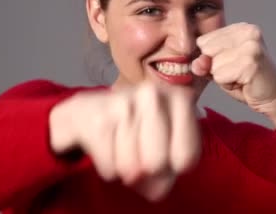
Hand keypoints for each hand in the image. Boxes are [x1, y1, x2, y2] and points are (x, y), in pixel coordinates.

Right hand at [49, 82, 199, 201]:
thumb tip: (145, 181)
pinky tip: (108, 147)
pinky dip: (109, 169)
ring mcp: (124, 103)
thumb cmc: (139, 130)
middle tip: (142, 153)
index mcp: (180, 99)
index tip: (167, 153)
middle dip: (148, 169)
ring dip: (127, 170)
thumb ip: (169, 171)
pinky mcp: (98, 119)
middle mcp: (154, 95)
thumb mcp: (167, 145)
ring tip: (124, 148)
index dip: (174, 168)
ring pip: (132, 168)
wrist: (89, 110)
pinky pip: (110, 168)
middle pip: (157, 163)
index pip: (186, 158)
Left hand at [191, 22, 275, 113]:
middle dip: (216, 67)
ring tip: (241, 78)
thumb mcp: (219, 68)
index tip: (232, 65)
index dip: (211, 58)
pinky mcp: (250, 61)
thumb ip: (204, 62)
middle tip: (237, 73)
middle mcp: (248, 31)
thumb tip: (197, 63)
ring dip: (222, 77)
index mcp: (241, 28)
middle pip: (206, 49)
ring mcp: (251, 45)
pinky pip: (219, 75)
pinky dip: (227, 84)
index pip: (203, 40)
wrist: (274, 99)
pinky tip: (244, 83)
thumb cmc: (247, 83)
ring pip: (212, 63)